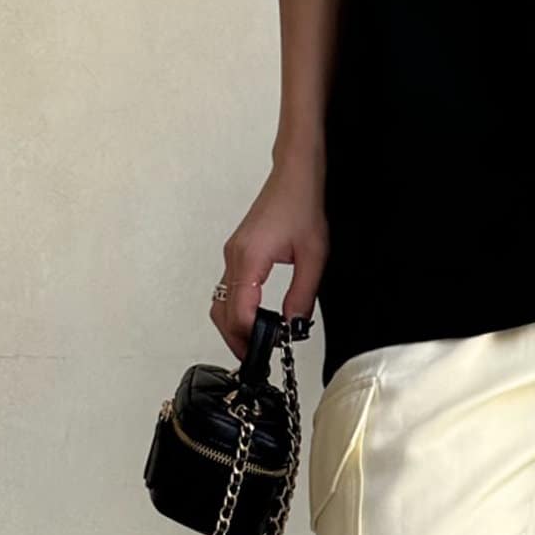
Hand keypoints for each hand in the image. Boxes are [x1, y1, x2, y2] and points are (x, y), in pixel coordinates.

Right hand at [210, 141, 327, 363]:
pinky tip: (255, 320)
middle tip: (257, 359)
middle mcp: (234, 257)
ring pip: (220, 303)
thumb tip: (293, 328)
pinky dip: (235, 311)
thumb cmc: (303, 206)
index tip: (267, 352)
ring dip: (233, 327)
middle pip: (222, 313)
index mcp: (250, 258)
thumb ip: (302, 296)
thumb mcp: (314, 257)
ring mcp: (232, 255)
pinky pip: (227, 290)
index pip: (239, 312)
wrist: (295, 175)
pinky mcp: (237, 253)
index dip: (250, 337)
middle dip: (237, 339)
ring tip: (257, 343)